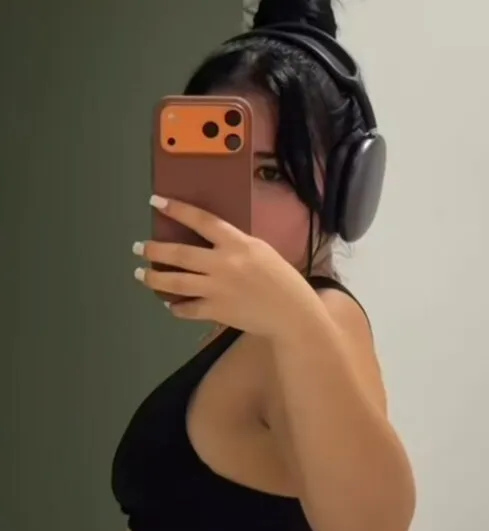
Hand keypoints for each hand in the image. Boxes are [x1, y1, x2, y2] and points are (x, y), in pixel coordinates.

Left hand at [132, 195, 321, 339]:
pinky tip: (170, 304)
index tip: (156, 202)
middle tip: (139, 248)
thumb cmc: (282, 280)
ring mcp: (218, 289)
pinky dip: (176, 307)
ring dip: (154, 278)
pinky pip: (188, 309)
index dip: (177, 210)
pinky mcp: (216, 312)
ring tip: (142, 275)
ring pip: (176, 282)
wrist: (292, 314)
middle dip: (155, 250)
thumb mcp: (261, 251)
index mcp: (237, 243)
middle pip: (179, 254)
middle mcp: (223, 264)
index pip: (201, 220)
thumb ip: (235, 245)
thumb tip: (209, 243)